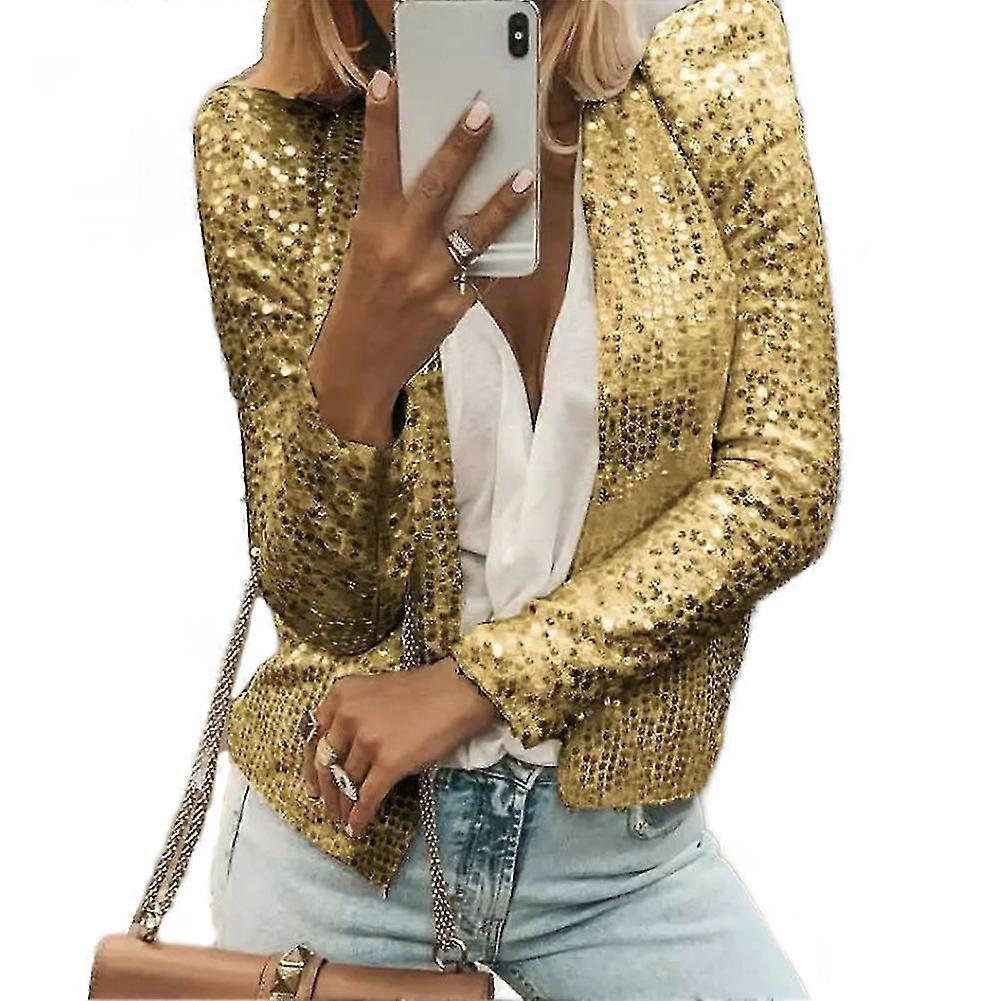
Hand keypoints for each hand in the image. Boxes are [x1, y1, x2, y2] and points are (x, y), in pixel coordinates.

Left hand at [302, 658, 501, 836]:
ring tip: (345, 819)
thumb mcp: (375, 692)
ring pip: (347, 783)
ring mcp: (367, 740)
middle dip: (327, 791)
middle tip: (329, 808)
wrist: (459, 692)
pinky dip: (360, 816)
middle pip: (328, 763)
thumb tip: (341, 754)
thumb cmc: (423, 691)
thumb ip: (353, 714)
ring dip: (345, 806)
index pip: (315, 737)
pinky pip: (367, 797)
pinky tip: (357, 828)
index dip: (313, 766)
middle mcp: (348, 715)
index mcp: (342, 694)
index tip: (315, 784)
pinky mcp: (388, 762)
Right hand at [308, 68, 536, 446]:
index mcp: (371, 230)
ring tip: (526, 176)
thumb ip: (394, 215)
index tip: (387, 80)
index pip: (377, 165)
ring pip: (474, 231)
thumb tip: (439, 178)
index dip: (381, 121)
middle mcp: (401, 251)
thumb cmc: (360, 298)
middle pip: (436, 187)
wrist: (358, 366)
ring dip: (504, 202)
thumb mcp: (365, 250)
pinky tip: (518, 233)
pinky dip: (499, 253)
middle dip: (461, 146)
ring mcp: (429, 281)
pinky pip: (483, 273)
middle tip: (484, 110)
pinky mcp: (452, 309)